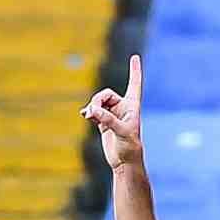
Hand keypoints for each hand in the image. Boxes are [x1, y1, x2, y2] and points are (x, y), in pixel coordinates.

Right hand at [80, 54, 144, 169]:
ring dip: (92, 107)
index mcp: (132, 106)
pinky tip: (85, 115)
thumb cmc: (130, 147)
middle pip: (106, 94)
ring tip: (88, 116)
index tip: (135, 56)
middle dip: (97, 100)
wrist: (125, 162)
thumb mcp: (121, 132)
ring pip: (98, 103)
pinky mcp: (104, 123)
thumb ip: (107, 119)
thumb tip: (92, 111)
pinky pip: (94, 112)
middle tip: (92, 112)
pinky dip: (89, 112)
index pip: (134, 84)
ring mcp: (112, 115)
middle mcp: (123, 108)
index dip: (134, 70)